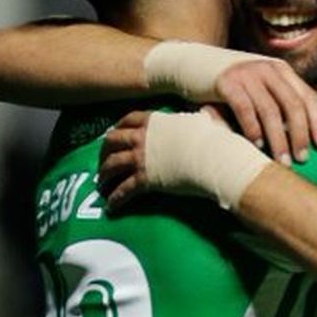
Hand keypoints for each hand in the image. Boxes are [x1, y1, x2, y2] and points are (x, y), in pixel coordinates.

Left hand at [98, 109, 269, 210]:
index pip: (129, 119)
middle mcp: (142, 137)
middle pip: (112, 141)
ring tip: (101, 185)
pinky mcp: (145, 179)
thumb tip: (210, 110)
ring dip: (104, 175)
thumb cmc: (214, 139)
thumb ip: (203, 115)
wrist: (215, 159)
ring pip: (112, 165)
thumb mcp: (208, 120)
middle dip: (104, 151)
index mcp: (155, 121)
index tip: (115, 132)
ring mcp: (141, 158)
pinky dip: (116, 198)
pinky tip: (112, 206)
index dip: (119, 126)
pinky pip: (124, 190)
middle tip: (104, 160)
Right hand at [213, 57, 316, 165]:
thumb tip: (301, 136)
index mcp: (281, 70)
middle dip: (299, 135)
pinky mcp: (226, 82)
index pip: (308, 96)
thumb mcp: (259, 86)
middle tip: (302, 158)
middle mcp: (267, 69)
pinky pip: (245, 109)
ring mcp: (247, 74)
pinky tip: (256, 144)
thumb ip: (278, 102)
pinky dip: (252, 129)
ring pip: (270, 110)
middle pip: (293, 105)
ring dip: (278, 139)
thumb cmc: (231, 85)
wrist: (192, 63)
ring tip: (282, 160)